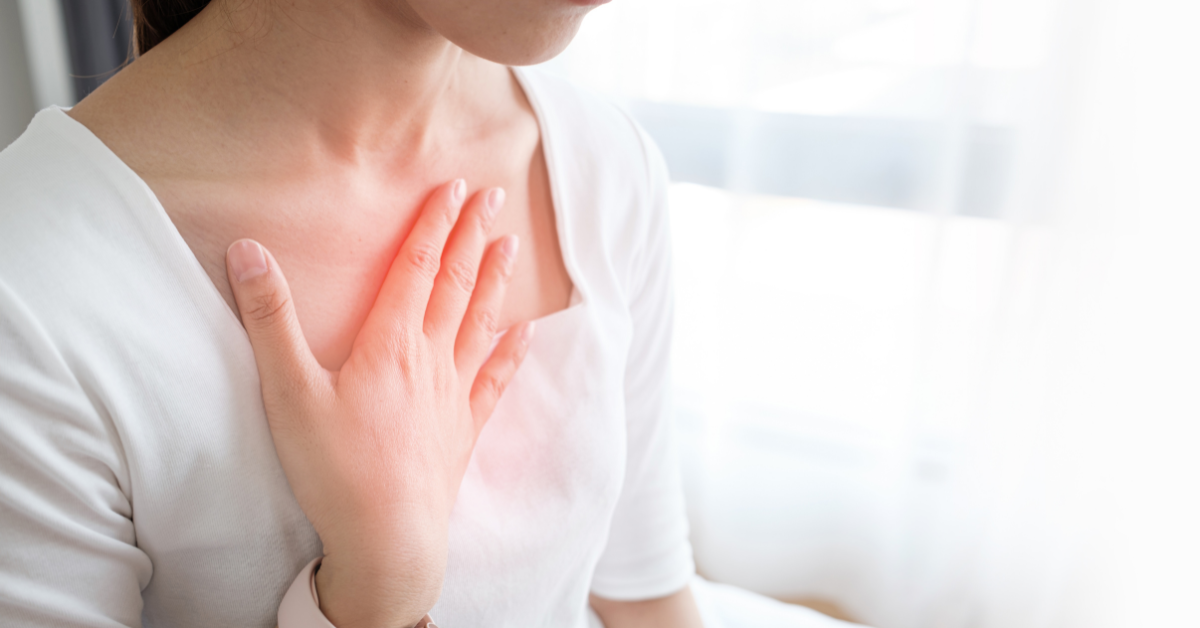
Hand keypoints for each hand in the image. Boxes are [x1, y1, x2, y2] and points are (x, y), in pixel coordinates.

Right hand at [225, 180, 533, 627]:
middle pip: (456, 284)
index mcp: (390, 343)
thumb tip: (247, 251)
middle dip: (472, 236)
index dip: (434, 223)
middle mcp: (431, 359)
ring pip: (481, 323)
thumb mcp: (288, 392)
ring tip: (511, 245)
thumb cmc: (335, 468)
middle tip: (494, 197)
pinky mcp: (464, 429)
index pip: (417, 267)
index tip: (455, 186)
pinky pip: (495, 381)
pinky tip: (525, 333)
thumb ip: (270, 320)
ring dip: (496, 280)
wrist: (388, 538)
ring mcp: (454, 394)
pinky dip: (511, 353)